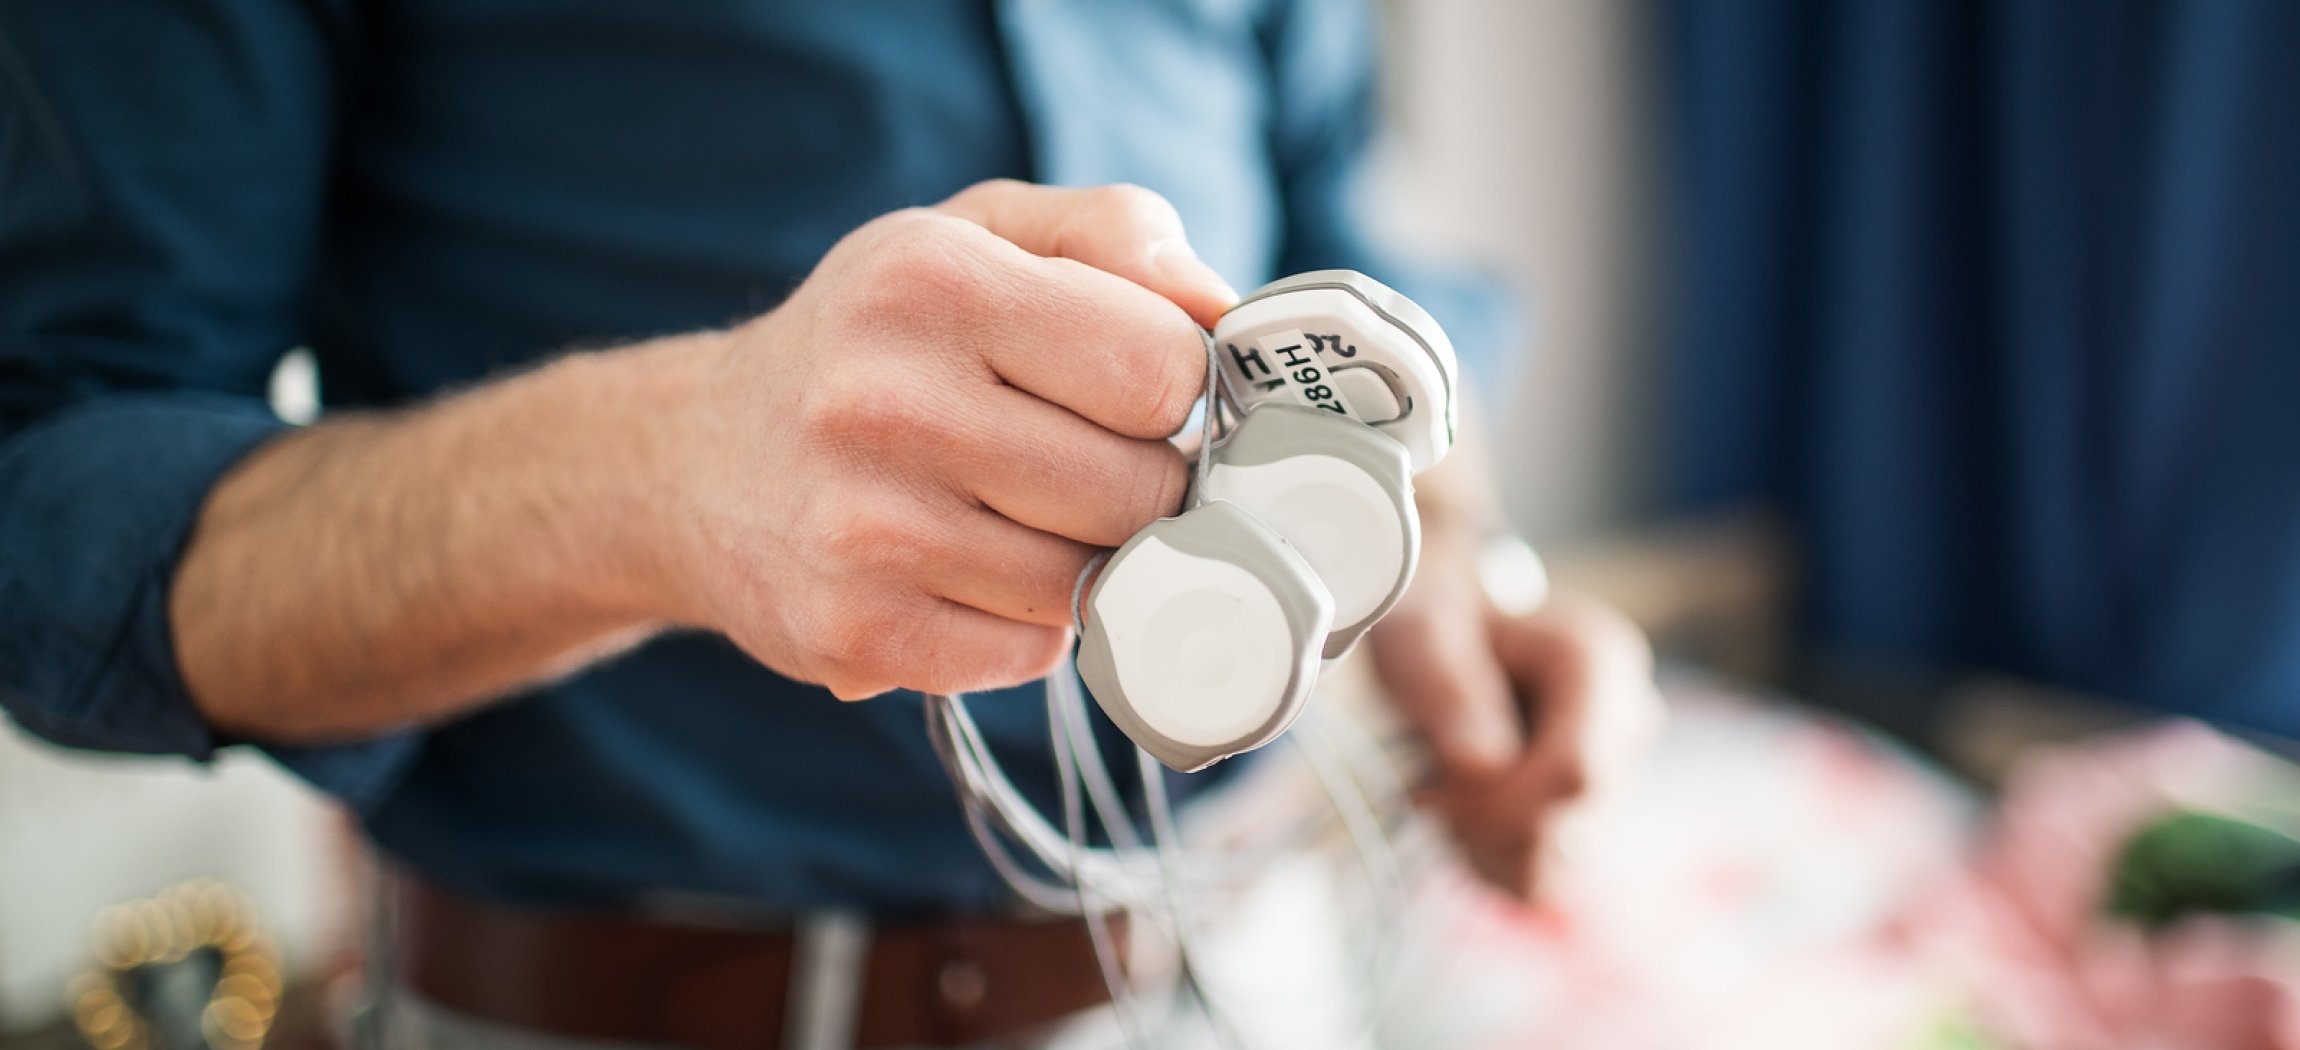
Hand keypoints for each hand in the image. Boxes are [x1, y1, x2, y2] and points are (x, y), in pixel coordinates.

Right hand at [656, 181, 1237, 698]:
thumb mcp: (980, 233)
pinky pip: (1031, 655)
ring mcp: (864, 532)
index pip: (1158, 367)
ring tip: (1025, 516)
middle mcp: (885, 402)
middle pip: (1139, 488)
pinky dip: (1027, 626)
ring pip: (1090, 582)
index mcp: (933, 280)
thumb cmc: (876, 339)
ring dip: (1087, 560)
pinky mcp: (855, 637)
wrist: (694, 463)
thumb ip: (1117, 236)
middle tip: (1091, 463)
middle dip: (1145, 482)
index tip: (1148, 395)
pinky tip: (974, 575)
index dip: (1183, 390)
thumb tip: (1225, 312)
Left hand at [1366, 523, 1661, 902]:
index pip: (1576, 774)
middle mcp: (1626, 722)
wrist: (1444, 632)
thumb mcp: (1417, 635)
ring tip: (1446, 791)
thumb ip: (1445, 686)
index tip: (1430, 791)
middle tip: (1427, 785)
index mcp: (1599, 662)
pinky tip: (1464, 813)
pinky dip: (1492, 859)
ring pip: (1560, 866)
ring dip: (1485, 845)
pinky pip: (1547, 878)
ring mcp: (1615, 775)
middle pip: (1571, 825)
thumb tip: (1483, 767)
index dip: (1499, 804)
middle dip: (1485, 822)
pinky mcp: (1589, 815)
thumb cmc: (1432, 625)